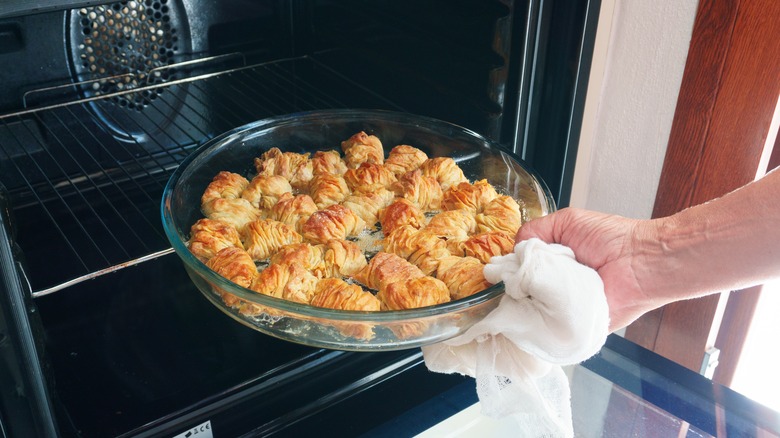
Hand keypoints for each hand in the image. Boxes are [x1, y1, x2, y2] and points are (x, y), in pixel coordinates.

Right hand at [516, 208, 662, 330]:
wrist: (641, 261)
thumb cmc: (611, 238)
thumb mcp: (566, 222)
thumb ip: (535, 230)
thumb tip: (514, 249)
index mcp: (553, 262)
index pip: (521, 270)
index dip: (510, 270)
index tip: (500, 270)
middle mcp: (556, 286)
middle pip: (522, 292)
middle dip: (517, 286)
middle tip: (517, 282)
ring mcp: (564, 307)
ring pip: (532, 311)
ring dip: (530, 301)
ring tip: (534, 292)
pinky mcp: (575, 327)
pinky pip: (551, 328)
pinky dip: (545, 320)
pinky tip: (543, 311)